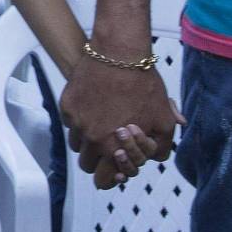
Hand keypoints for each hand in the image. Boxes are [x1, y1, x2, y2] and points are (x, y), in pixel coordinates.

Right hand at [60, 55, 180, 188]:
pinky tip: (94, 110)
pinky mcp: (67, 104)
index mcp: (114, 147)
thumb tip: (155, 157)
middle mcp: (90, 137)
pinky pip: (70, 122)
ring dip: (87, 142)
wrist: (119, 53)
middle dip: (98, 161)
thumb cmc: (143, 85)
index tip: (115, 171)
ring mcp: (76, 120)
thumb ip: (162, 146)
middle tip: (109, 149)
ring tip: (101, 128)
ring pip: (76, 143)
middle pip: (86, 164)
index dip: (111, 178)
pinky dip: (79, 121)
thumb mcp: (164, 120)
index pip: (104, 178)